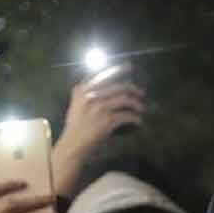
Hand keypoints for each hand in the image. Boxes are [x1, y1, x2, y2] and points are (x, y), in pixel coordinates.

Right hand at [52, 69, 144, 195]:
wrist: (72, 146)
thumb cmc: (75, 127)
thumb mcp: (76, 105)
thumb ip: (85, 93)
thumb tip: (101, 86)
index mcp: (82, 90)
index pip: (102, 74)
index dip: (117, 69)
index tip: (129, 66)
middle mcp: (91, 96)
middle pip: (118, 86)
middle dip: (133, 88)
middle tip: (141, 92)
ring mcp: (100, 108)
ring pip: (125, 100)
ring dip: (137, 104)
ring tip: (141, 109)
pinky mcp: (108, 121)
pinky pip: (127, 116)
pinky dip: (135, 119)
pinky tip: (138, 122)